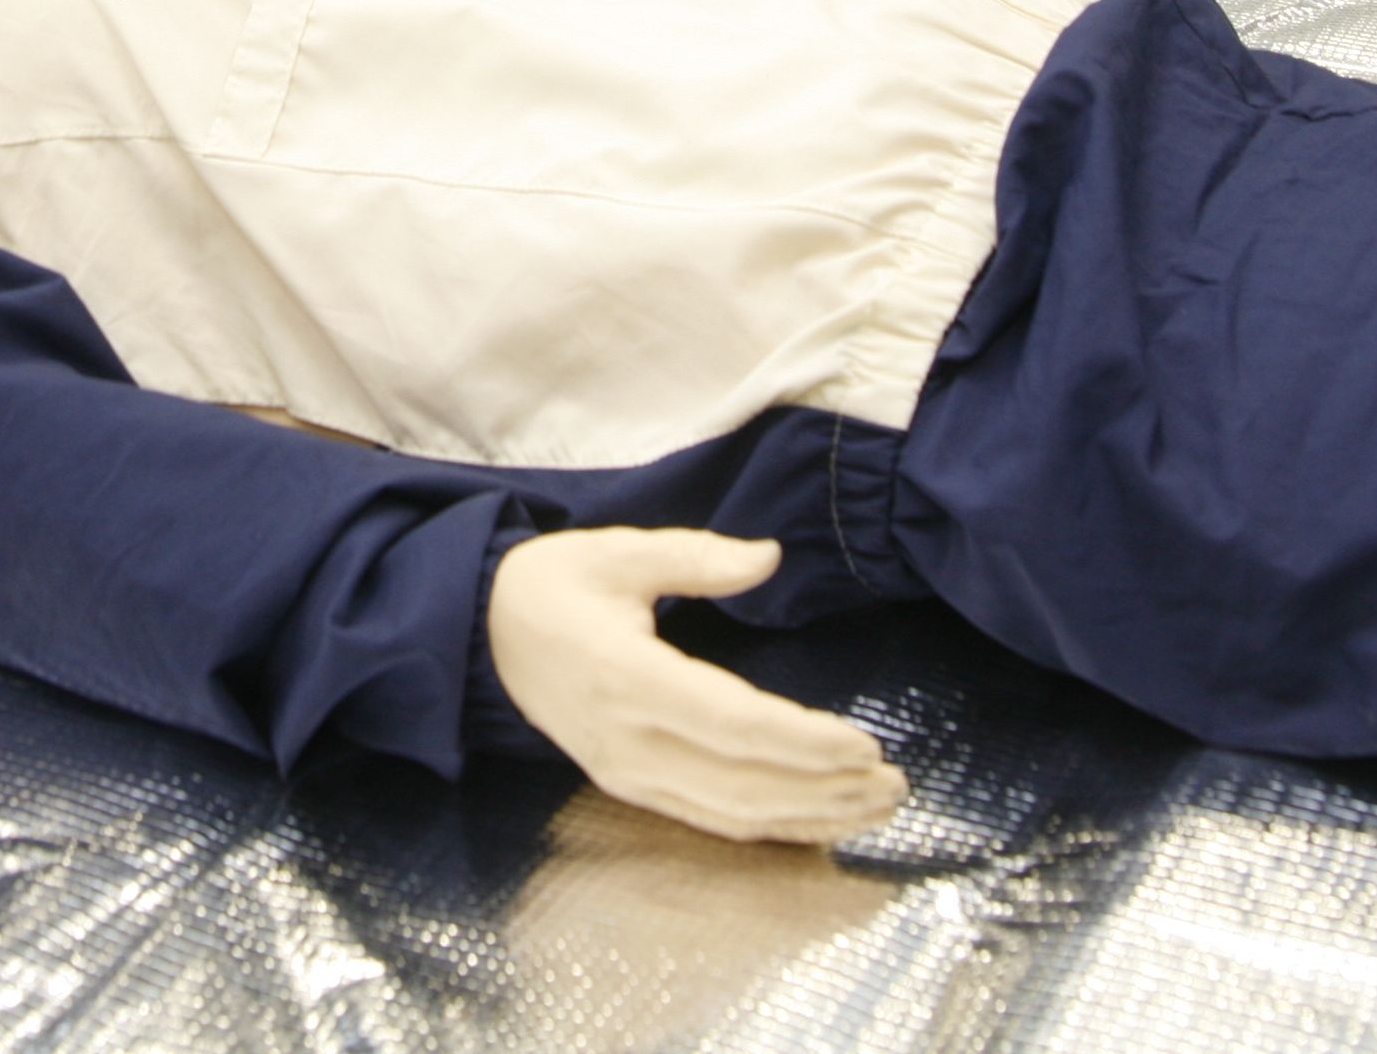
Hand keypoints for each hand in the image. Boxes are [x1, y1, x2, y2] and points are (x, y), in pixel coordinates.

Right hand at [486, 529, 906, 844]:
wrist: (481, 633)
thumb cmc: (552, 584)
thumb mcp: (617, 551)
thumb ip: (696, 555)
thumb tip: (770, 557)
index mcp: (627, 678)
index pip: (732, 724)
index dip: (802, 741)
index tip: (864, 744)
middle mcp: (628, 741)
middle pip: (744, 783)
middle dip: (826, 790)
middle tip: (895, 783)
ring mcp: (627, 773)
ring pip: (733, 813)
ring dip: (810, 816)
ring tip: (875, 806)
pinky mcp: (628, 787)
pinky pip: (710, 819)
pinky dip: (771, 827)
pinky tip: (817, 820)